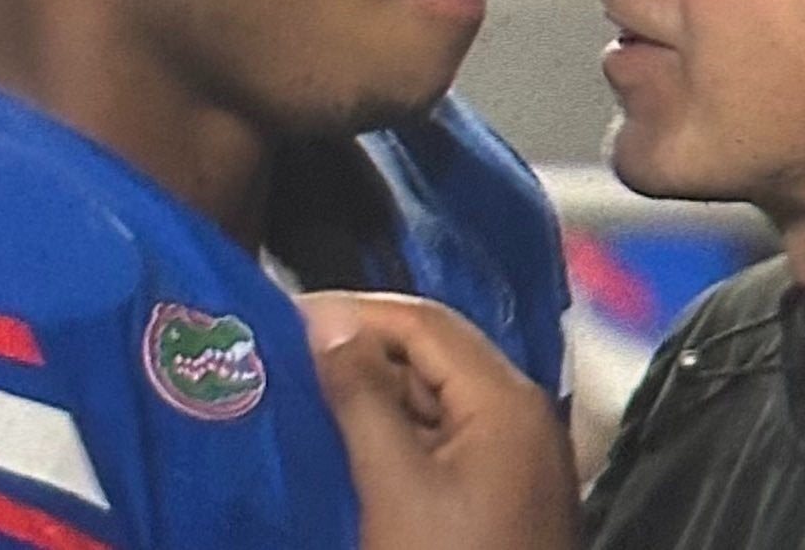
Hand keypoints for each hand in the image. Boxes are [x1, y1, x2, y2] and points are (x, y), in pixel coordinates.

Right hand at [299, 291, 579, 549]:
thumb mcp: (395, 487)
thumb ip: (361, 397)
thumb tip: (326, 324)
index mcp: (504, 398)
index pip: (423, 321)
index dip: (352, 313)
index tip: (285, 320)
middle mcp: (519, 413)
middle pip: (432, 353)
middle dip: (359, 350)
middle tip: (285, 356)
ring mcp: (513, 454)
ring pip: (434, 396)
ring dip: (372, 392)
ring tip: (303, 395)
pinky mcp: (499, 491)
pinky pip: (442, 438)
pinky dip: (394, 432)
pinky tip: (344, 444)